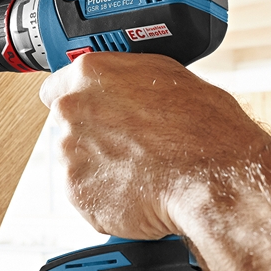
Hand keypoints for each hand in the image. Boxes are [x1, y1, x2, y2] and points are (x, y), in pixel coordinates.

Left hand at [39, 52, 270, 238]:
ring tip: (142, 171)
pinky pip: (87, 195)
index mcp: (92, 73)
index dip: (80, 101)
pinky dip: (108, 197)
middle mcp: (73, 110)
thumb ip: (130, 81)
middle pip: (68, 125)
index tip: (91, 112)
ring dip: (102, 168)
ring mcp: (72, 154)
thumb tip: (128, 90)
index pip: (56, 86)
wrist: (213, 177)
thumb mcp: (170, 77)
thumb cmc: (204, 127)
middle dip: (93, 136)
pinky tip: (139, 191)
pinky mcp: (78, 193)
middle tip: (130, 146)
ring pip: (78, 163)